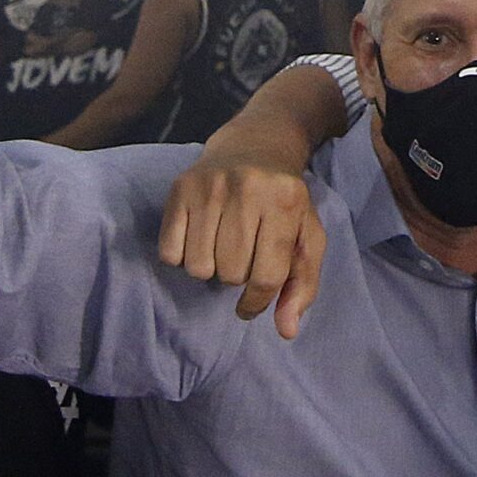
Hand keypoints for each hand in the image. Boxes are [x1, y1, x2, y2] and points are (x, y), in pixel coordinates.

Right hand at [159, 153, 326, 338]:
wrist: (255, 145)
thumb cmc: (284, 202)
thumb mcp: (306, 237)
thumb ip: (303, 285)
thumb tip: (287, 331)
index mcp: (285, 202)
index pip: (267, 276)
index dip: (258, 302)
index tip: (252, 305)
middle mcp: (247, 189)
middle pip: (231, 274)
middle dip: (236, 278)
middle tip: (241, 257)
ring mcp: (210, 186)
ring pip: (198, 267)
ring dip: (209, 269)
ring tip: (221, 247)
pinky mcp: (180, 187)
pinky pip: (170, 252)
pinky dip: (182, 256)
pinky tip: (199, 238)